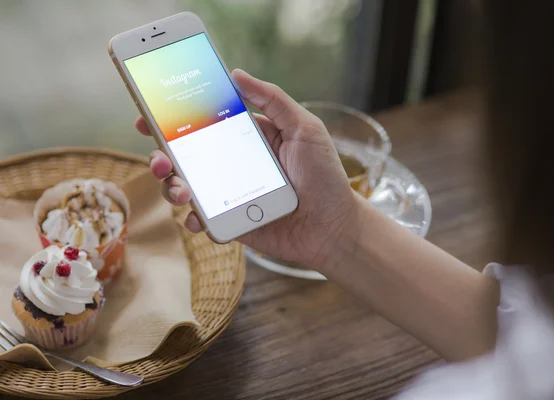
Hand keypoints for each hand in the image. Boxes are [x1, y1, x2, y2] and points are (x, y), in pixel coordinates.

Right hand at [135, 69, 359, 268]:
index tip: (148, 115)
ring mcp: (229, 195)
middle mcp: (232, 164)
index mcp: (245, 138)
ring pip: (186, 188)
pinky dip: (194, 220)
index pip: (203, 124)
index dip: (173, 119)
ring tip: (182, 192)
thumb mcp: (305, 128)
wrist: (333, 226)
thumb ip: (274, 99)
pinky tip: (198, 218)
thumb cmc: (324, 176)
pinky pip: (203, 220)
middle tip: (161, 159)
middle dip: (163, 156)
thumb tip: (237, 73)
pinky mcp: (231, 222)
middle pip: (185, 157)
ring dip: (172, 188)